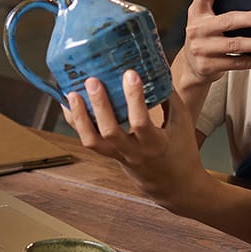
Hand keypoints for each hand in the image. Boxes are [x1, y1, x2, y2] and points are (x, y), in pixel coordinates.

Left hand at [62, 70, 206, 210]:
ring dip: (79, 117)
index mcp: (155, 144)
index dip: (134, 98)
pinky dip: (76, 122)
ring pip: (93, 141)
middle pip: (110, 132)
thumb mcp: (182, 123)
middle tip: (93, 80)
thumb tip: (156, 66)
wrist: (174, 185)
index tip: (130, 73)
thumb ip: (169, 96)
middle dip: (100, 105)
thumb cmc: (181, 150)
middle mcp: (134, 152)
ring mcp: (119, 155)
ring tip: (72, 94)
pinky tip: (69, 104)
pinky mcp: (109, 155)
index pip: (141, 122)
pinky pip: (88, 140)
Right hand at [176, 0, 250, 91]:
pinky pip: (237, 63)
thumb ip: (223, 8)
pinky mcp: (208, 66)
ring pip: (235, 45)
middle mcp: (196, 29)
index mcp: (196, 12)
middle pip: (227, 21)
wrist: (190, 66)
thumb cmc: (207, 36)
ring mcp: (201, 49)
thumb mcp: (208, 19)